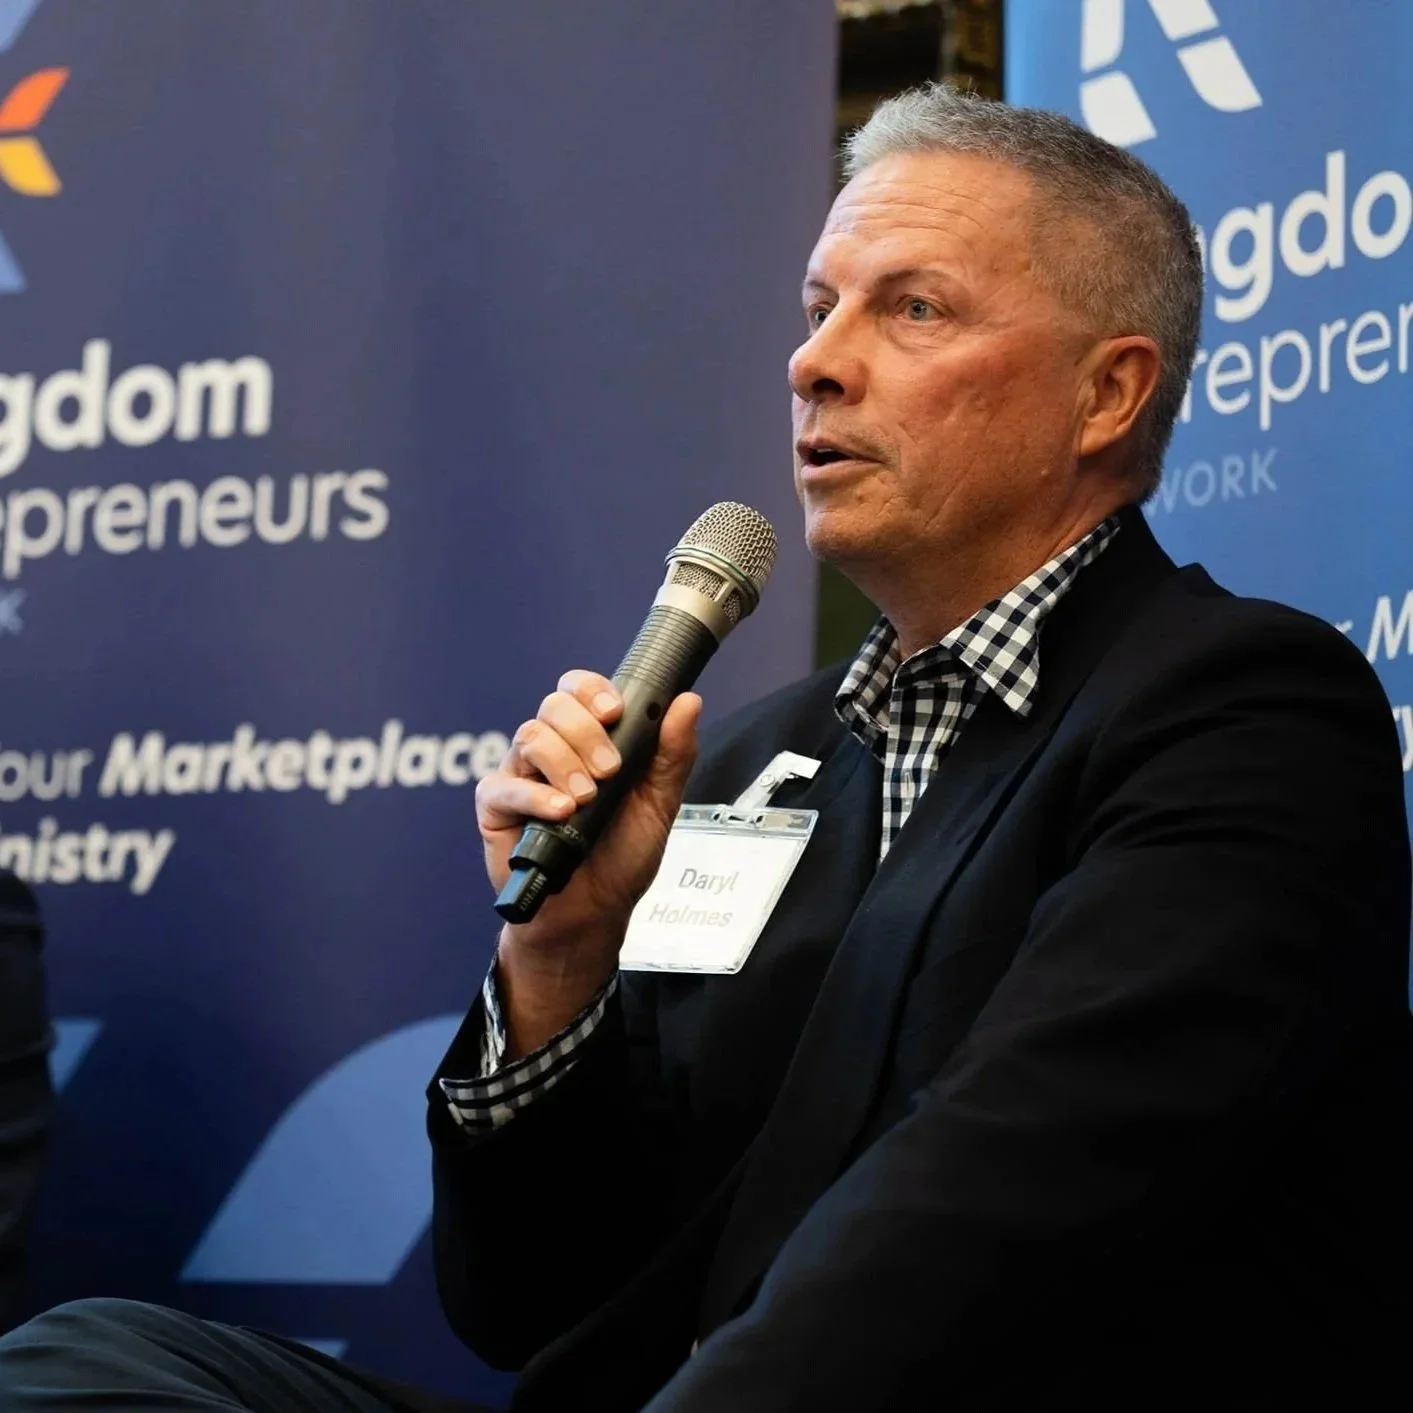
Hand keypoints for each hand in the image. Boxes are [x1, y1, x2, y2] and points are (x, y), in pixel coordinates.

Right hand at [476, 671, 700, 1050]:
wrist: (594, 912)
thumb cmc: (622, 856)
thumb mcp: (659, 804)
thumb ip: (673, 754)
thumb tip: (688, 703)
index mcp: (589, 739)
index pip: (578, 689)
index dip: (592, 690)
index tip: (615, 712)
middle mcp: (552, 750)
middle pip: (553, 706)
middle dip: (586, 733)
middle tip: (610, 771)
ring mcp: (521, 775)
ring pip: (530, 736)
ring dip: (564, 763)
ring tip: (586, 799)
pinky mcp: (496, 807)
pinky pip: (502, 784)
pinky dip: (534, 795)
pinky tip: (559, 811)